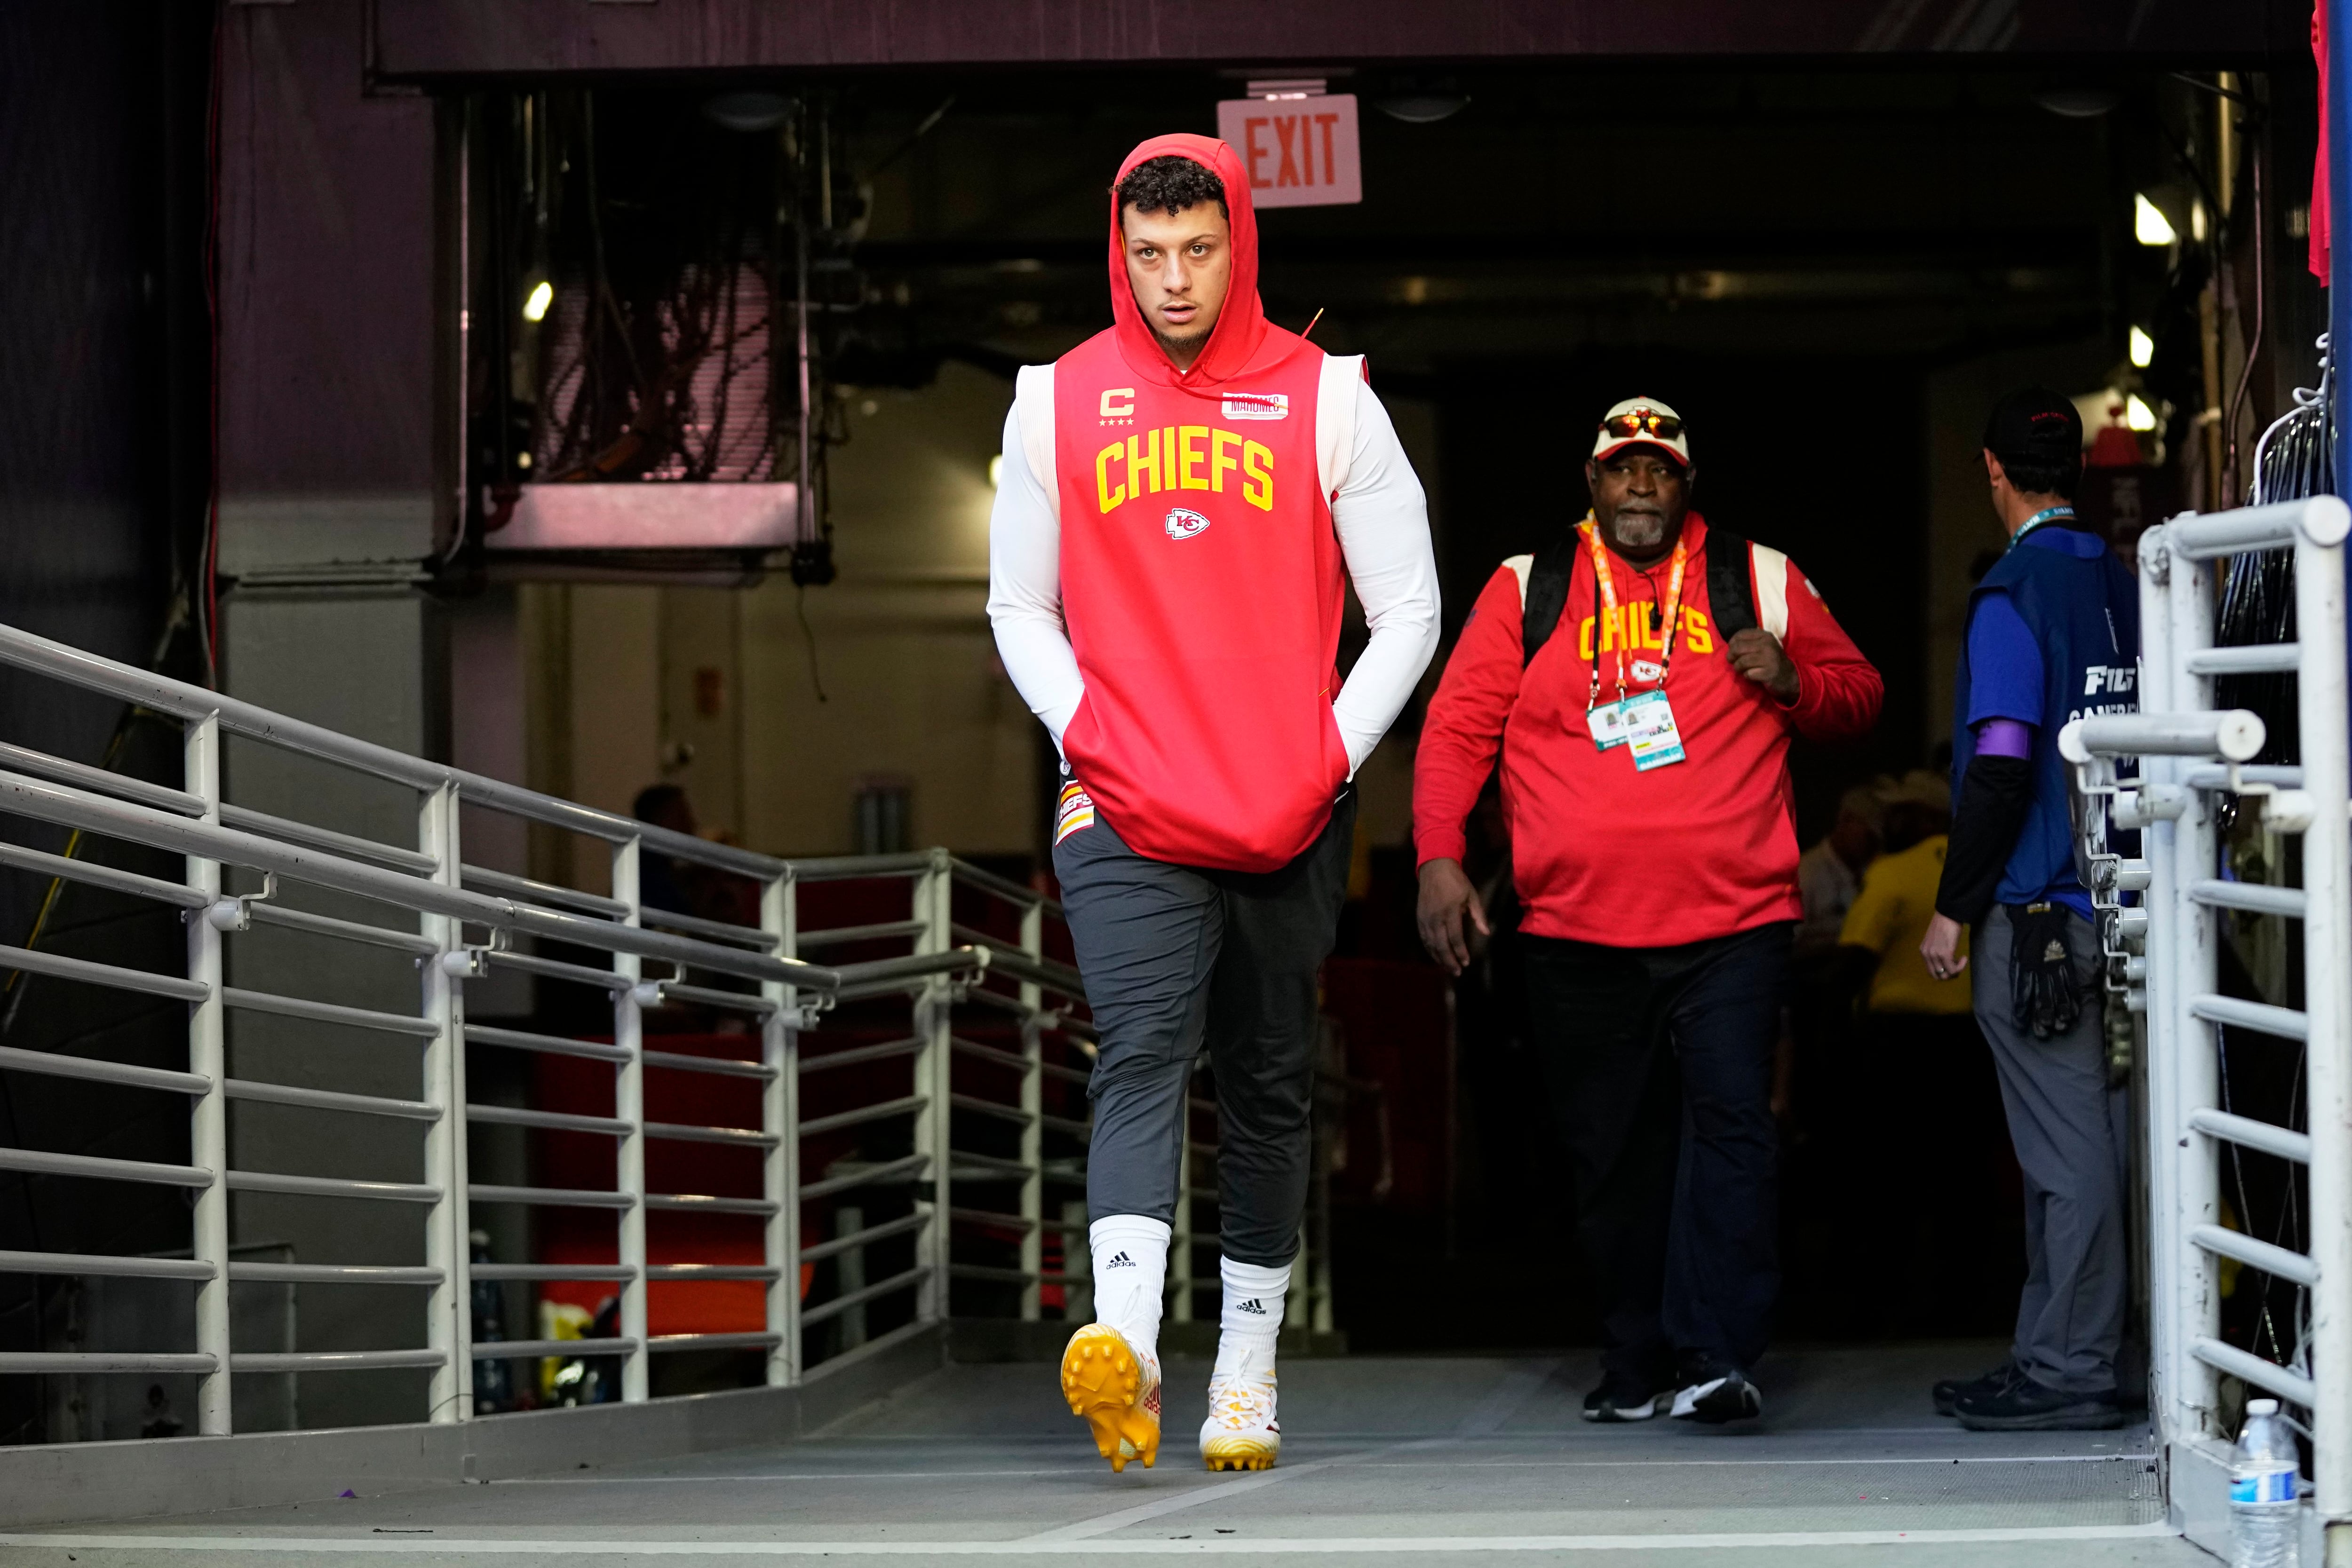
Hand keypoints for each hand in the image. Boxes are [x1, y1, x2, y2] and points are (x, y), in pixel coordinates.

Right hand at [1416, 857, 1490, 976]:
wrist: (1435, 867)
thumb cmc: (1456, 881)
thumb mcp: (1472, 895)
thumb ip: (1478, 915)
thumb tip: (1486, 933)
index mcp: (1450, 911)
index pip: (1455, 937)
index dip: (1461, 952)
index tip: (1467, 962)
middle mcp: (1436, 917)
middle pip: (1441, 944)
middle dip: (1449, 961)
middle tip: (1457, 972)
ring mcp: (1425, 918)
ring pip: (1431, 943)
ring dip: (1439, 958)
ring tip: (1447, 968)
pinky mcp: (1419, 917)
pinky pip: (1424, 937)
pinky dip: (1429, 949)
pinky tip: (1435, 956)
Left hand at [1728, 629, 1799, 702]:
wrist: (1789, 677)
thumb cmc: (1771, 661)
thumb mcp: (1763, 646)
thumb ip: (1749, 642)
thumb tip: (1730, 645)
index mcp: (1765, 636)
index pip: (1740, 635)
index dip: (1732, 643)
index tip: (1733, 650)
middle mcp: (1767, 645)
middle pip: (1737, 648)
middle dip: (1731, 656)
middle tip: (1733, 661)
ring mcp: (1768, 659)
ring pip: (1741, 662)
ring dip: (1738, 668)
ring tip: (1742, 670)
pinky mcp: (1768, 673)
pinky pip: (1748, 674)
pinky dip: (1747, 676)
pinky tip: (1752, 675)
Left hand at [1921, 913, 1968, 980]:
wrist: (1949, 914)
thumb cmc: (1944, 924)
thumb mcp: (1934, 940)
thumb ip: (1935, 951)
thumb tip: (1944, 962)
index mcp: (1923, 951)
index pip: (1931, 971)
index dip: (1942, 972)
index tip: (1950, 964)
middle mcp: (1926, 955)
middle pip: (1937, 976)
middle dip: (1949, 975)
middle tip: (1957, 966)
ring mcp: (1935, 955)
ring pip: (1946, 975)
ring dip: (1955, 971)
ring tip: (1961, 961)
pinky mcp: (1945, 954)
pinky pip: (1953, 969)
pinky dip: (1960, 967)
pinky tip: (1964, 958)